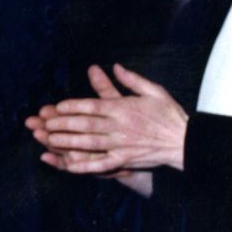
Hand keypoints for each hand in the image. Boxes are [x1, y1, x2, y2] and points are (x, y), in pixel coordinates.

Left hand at [25, 63, 187, 174]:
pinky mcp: (125, 160)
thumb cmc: (169, 115)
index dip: (73, 106)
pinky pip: (102, 164)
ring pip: (90, 144)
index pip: (93, 106)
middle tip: (44, 123)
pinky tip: (69, 165)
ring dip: (67, 142)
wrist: (187, 142)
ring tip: (48, 139)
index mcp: (125, 109)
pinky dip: (85, 166)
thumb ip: (132, 79)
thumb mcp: (154, 91)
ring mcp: (122, 145)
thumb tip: (114, 66)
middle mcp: (121, 127)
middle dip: (63, 124)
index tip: (57, 106)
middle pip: (87, 125)